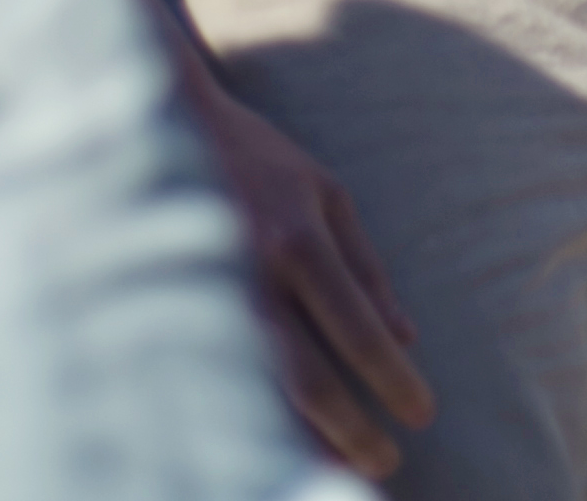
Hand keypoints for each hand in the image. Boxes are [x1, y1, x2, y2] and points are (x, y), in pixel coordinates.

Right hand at [182, 66, 437, 477]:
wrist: (163, 121)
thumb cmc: (259, 158)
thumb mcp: (326, 192)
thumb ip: (366, 265)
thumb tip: (406, 336)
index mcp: (299, 239)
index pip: (358, 332)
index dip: (394, 382)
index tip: (423, 416)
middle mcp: (252, 274)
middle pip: (308, 379)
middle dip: (351, 431)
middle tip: (385, 465)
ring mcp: (203, 296)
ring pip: (256, 392)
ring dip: (300, 440)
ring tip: (333, 472)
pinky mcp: (167, 308)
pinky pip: (213, 382)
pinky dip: (245, 417)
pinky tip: (267, 443)